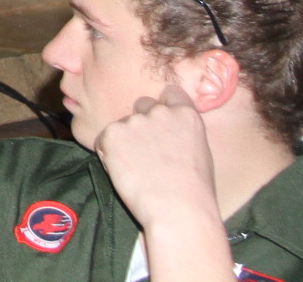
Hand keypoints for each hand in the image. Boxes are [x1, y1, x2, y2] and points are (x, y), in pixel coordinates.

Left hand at [94, 94, 231, 278]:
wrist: (177, 210)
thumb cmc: (193, 192)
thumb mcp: (198, 153)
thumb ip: (180, 133)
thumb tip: (168, 131)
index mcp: (186, 115)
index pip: (171, 93)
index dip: (164, 105)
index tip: (161, 120)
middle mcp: (159, 112)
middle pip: (142, 105)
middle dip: (141, 122)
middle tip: (146, 151)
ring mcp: (134, 121)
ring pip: (122, 126)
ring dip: (124, 141)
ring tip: (139, 170)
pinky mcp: (111, 133)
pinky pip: (104, 140)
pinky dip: (109, 153)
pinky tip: (125, 173)